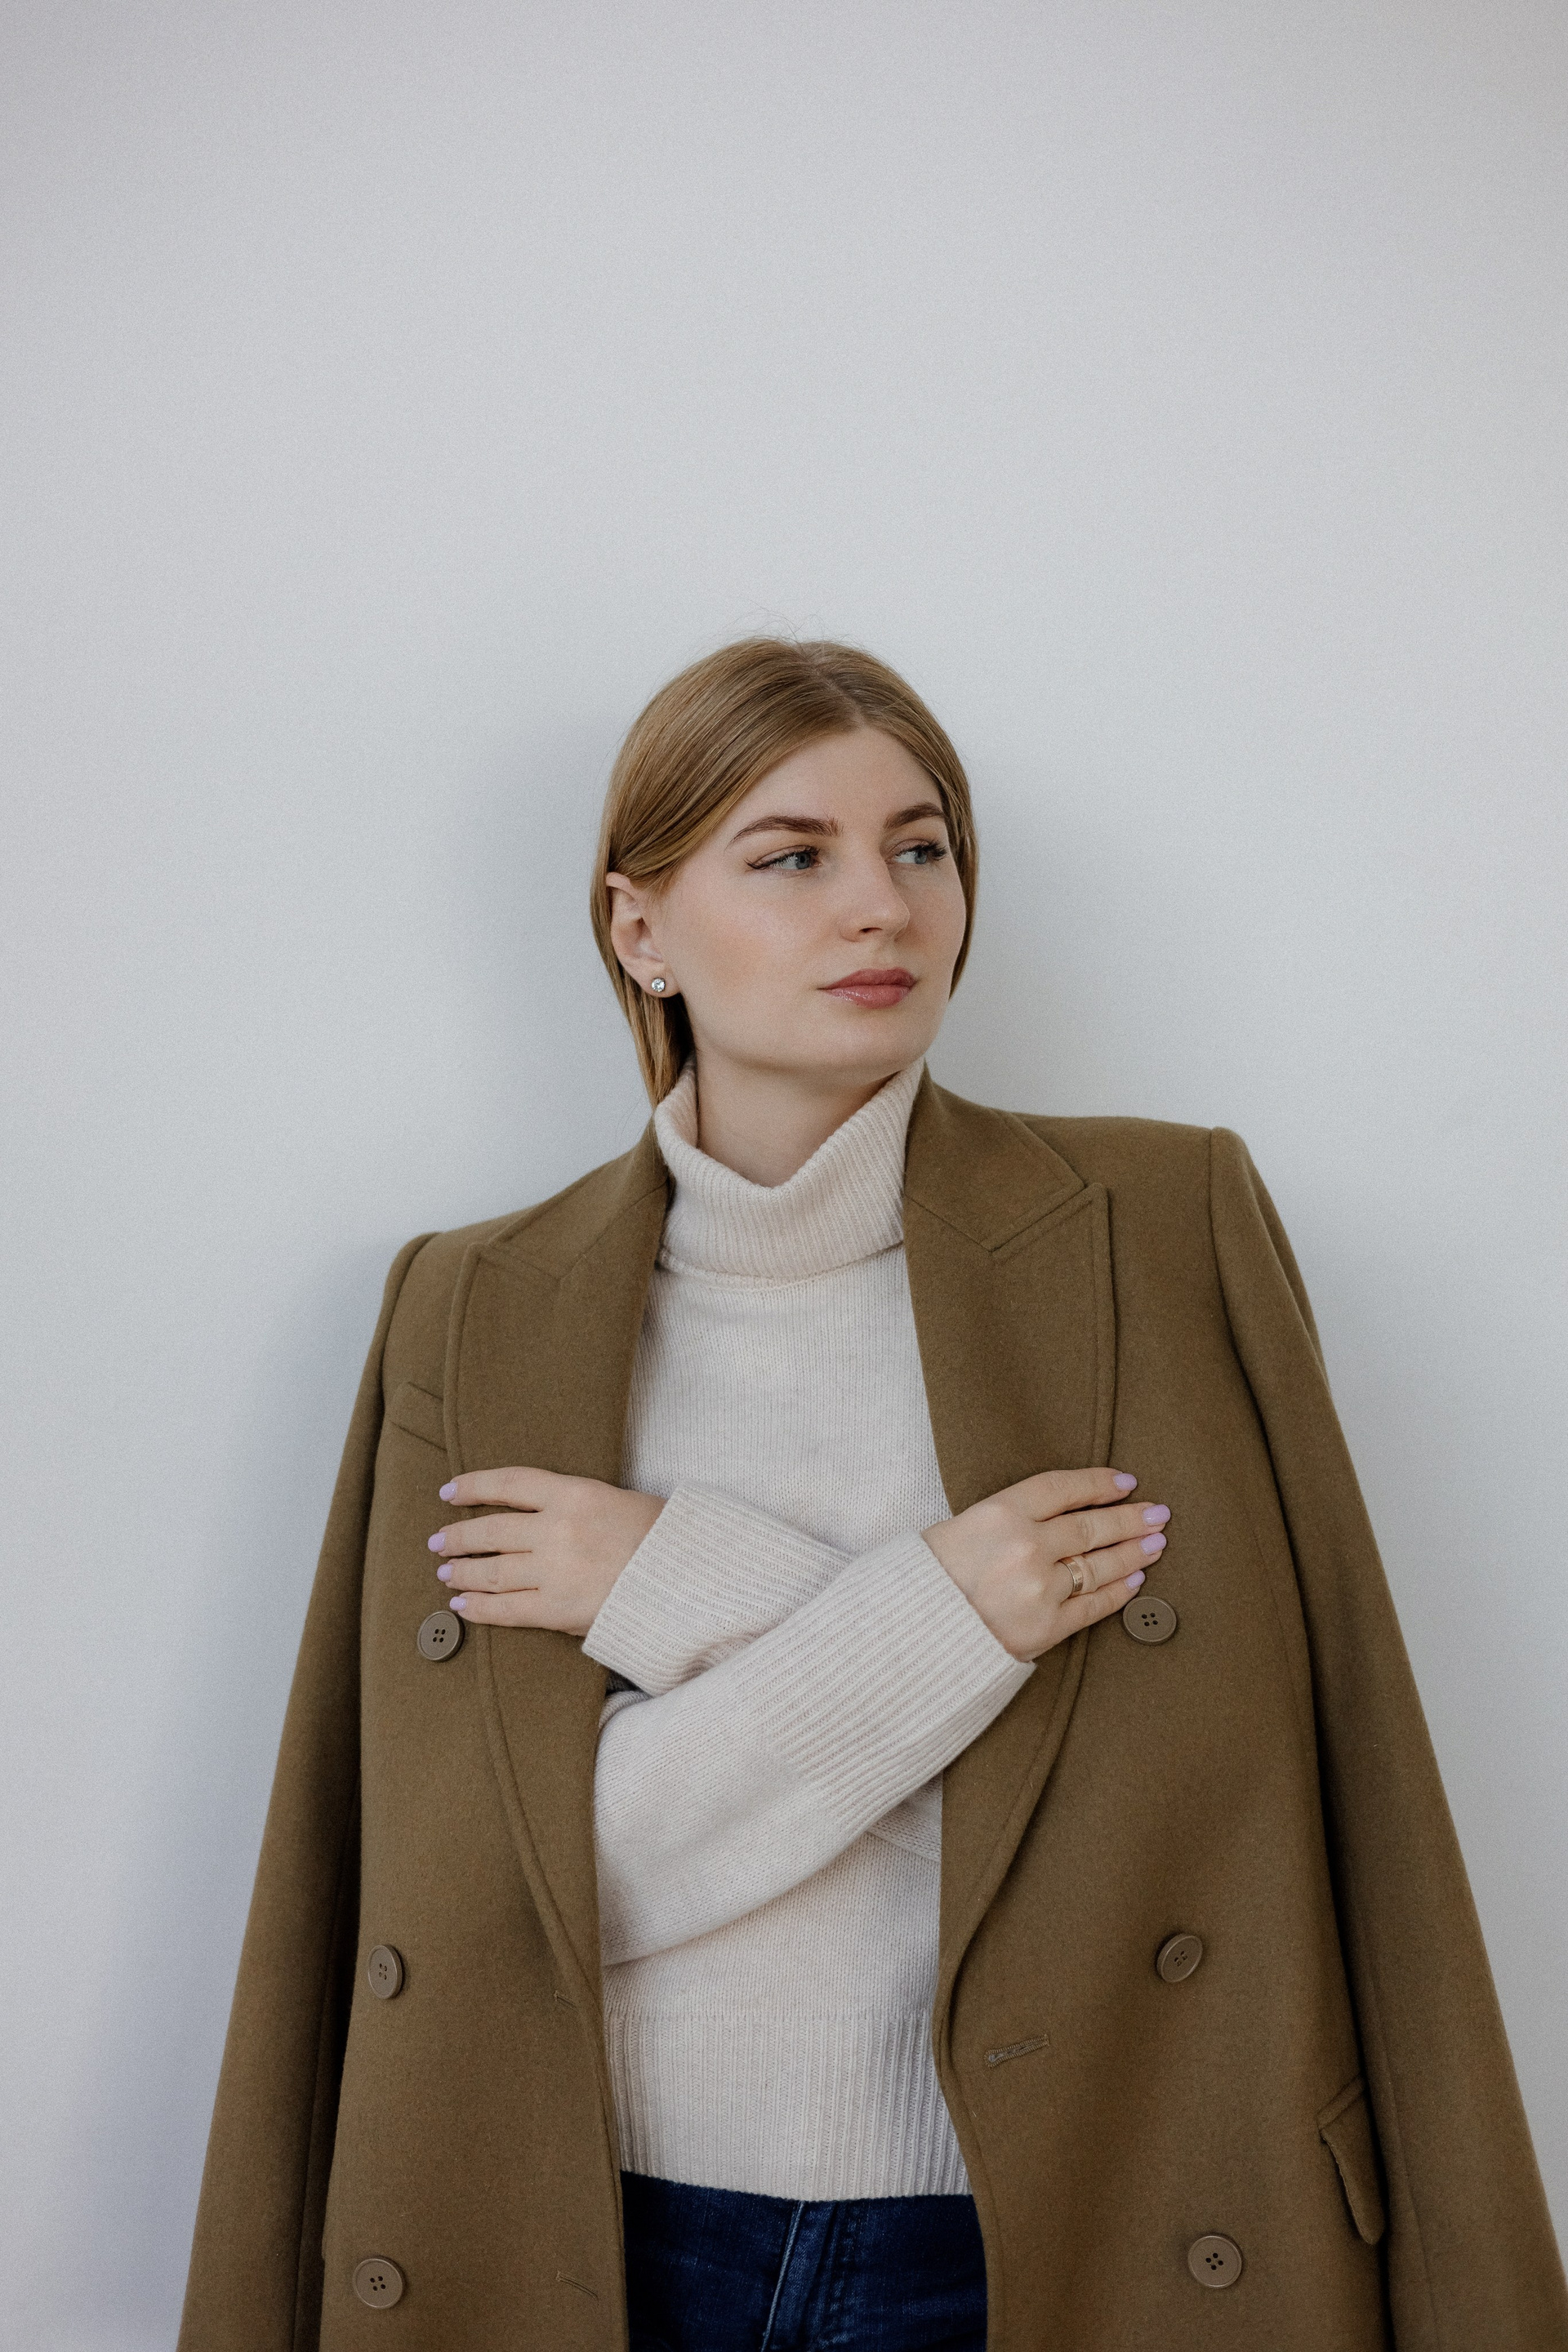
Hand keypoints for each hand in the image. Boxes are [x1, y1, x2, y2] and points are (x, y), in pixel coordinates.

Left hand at [427, 1468, 665, 1634]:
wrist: (689, 1580)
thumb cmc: (661, 1537)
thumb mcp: (617, 1501)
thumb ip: (572, 1506)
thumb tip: (532, 1517)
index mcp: (575, 1493)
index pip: (509, 1483)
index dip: (473, 1487)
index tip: (449, 1492)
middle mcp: (558, 1530)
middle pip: (491, 1531)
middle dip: (459, 1537)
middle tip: (439, 1542)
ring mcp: (555, 1572)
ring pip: (492, 1571)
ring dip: (463, 1573)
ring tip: (446, 1574)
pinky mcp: (559, 1610)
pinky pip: (507, 1610)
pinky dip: (480, 1609)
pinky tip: (462, 1607)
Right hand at [923, 1468, 1168, 1660]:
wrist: (909, 1632)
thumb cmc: (929, 1577)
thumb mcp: (961, 1527)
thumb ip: (1010, 1518)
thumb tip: (1064, 1514)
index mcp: (999, 1513)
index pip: (1063, 1488)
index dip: (1098, 1483)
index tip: (1125, 1481)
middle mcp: (1025, 1546)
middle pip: (1091, 1526)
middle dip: (1131, 1518)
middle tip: (1158, 1513)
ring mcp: (1038, 1588)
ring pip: (1100, 1565)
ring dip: (1133, 1553)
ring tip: (1156, 1543)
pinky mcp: (1045, 1627)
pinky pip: (1093, 1606)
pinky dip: (1118, 1593)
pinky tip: (1135, 1580)